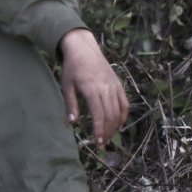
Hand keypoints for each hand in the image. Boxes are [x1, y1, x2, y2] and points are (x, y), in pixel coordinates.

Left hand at [58, 28, 128, 148]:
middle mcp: (105, 88)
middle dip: (108, 132)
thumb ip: (71, 104)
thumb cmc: (72, 67)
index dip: (100, 130)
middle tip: (102, 144)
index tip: (98, 143)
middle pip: (111, 116)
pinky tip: (118, 125)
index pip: (99, 115)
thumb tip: (73, 123)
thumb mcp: (66, 85)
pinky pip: (124, 103)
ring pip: (119, 111)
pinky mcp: (118, 84)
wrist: (83, 48)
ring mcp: (114, 86)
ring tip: (108, 137)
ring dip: (115, 126)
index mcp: (91, 89)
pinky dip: (123, 116)